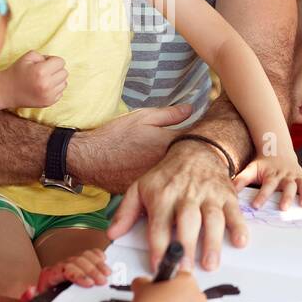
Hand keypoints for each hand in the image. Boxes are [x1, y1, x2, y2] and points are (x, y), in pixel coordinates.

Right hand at [6, 51, 66, 108]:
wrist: (6, 91)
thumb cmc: (17, 71)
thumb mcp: (27, 57)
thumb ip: (44, 56)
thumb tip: (55, 63)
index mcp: (41, 71)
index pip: (61, 62)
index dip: (52, 60)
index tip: (44, 64)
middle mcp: (47, 84)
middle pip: (64, 72)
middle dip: (56, 70)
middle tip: (44, 71)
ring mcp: (48, 95)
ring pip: (64, 83)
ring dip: (56, 80)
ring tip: (44, 80)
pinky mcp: (48, 103)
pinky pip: (60, 92)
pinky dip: (54, 89)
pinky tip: (43, 88)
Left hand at [36, 249, 109, 293]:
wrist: (46, 298)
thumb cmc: (46, 301)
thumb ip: (31, 298)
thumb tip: (31, 290)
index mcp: (50, 274)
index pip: (65, 269)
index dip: (79, 275)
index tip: (89, 284)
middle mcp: (61, 265)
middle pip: (78, 261)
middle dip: (92, 271)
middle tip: (102, 281)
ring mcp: (71, 262)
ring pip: (84, 256)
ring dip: (97, 264)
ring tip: (106, 274)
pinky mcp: (79, 262)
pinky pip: (88, 253)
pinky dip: (97, 255)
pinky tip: (104, 261)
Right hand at [70, 103, 194, 192]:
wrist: (89, 158)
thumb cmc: (115, 135)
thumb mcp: (143, 117)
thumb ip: (170, 114)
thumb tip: (191, 109)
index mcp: (168, 144)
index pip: (198, 140)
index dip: (205, 137)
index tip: (211, 134)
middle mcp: (166, 165)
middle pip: (192, 163)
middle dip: (198, 157)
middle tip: (204, 153)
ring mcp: (158, 181)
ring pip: (179, 177)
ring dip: (184, 172)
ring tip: (187, 167)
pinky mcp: (148, 192)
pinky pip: (164, 187)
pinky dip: (168, 183)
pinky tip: (168, 179)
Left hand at [109, 141, 245, 272]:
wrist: (196, 151)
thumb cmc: (165, 177)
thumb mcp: (140, 188)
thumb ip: (126, 212)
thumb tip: (112, 233)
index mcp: (162, 196)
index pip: (159, 224)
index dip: (158, 246)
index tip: (157, 266)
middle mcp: (186, 195)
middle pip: (187, 221)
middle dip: (186, 246)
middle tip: (184, 271)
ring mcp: (208, 195)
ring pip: (212, 218)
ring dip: (212, 242)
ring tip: (210, 264)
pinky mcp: (226, 195)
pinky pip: (234, 211)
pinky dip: (239, 226)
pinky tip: (241, 242)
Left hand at [234, 155, 301, 210]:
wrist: (278, 149)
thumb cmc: (263, 163)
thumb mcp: (251, 169)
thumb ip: (241, 179)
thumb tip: (229, 190)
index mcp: (272, 175)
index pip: (266, 186)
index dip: (262, 196)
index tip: (256, 206)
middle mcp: (286, 176)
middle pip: (287, 187)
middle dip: (286, 197)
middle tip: (283, 208)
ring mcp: (296, 177)